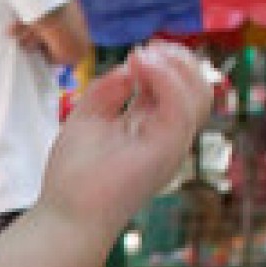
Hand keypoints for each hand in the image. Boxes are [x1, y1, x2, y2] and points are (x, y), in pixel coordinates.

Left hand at [38, 42, 212, 232]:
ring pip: (200, 94)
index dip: (167, 62)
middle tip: (144, 50)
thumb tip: (130, 64)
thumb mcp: (88, 118)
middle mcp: (167, 137)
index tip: (137, 52)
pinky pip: (181, 107)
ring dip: (173, 65)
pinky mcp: (166, 151)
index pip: (180, 88)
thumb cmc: (73, 177)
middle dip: (178, 59)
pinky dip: (165, 79)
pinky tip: (138, 66)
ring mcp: (171, 146)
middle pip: (198, 88)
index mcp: (152, 129)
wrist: (65, 216)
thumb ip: (109, 89)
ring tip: (140, 57)